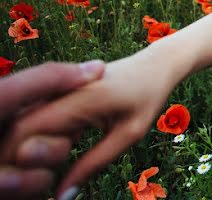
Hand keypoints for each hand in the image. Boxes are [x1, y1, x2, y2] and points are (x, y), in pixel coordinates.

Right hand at [0, 51, 176, 198]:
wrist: (155, 63)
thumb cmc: (148, 96)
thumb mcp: (129, 133)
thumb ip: (95, 163)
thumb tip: (63, 196)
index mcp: (79, 98)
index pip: (27, 130)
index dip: (18, 158)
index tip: (31, 179)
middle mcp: (61, 90)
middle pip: (19, 127)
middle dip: (20, 155)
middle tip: (43, 175)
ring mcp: (58, 89)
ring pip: (24, 121)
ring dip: (28, 145)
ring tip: (51, 163)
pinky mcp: (59, 92)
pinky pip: (37, 115)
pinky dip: (37, 135)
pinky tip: (55, 150)